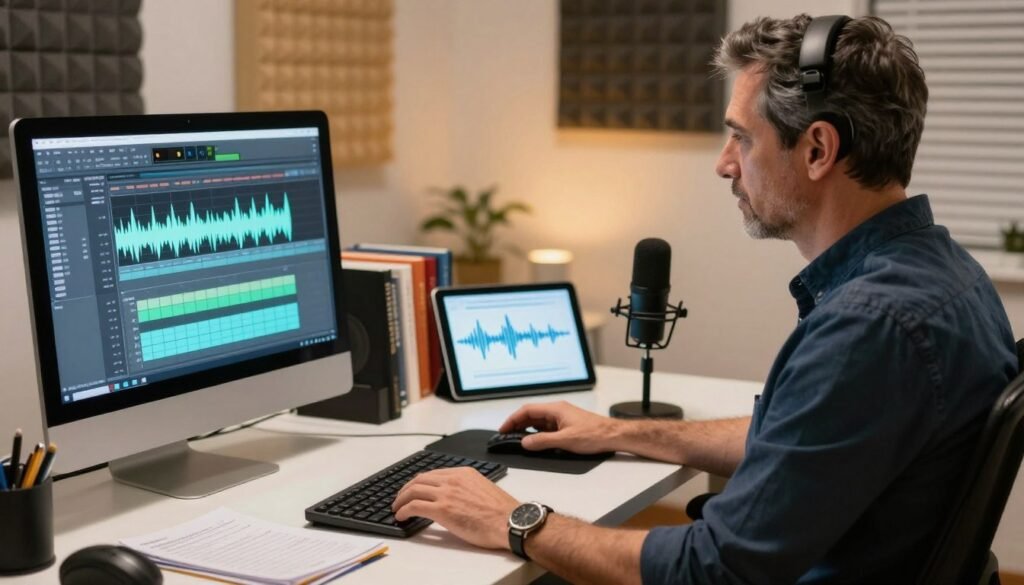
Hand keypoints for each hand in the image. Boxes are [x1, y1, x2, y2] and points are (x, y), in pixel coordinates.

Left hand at [392, 467, 519, 549]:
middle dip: (406, 489)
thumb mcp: (483, 490)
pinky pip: (415, 506)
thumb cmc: (503, 512)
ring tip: (397, 507)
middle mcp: (453, 479)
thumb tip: (458, 499)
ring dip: (401, 499)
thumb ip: (468, 489)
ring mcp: (446, 493)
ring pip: (414, 490)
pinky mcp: (442, 510)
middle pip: (420, 479)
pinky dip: (404, 510)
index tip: (414, 489)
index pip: (434, 473)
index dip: (419, 482)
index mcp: (464, 473)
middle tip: (401, 498)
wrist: (510, 522)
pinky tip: (401, 516)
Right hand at [500, 401, 620, 453]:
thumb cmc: (594, 434)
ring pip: (539, 421)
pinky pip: (547, 427)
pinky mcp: (567, 426)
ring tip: (517, 439)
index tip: (503, 429)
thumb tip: (525, 443)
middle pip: (531, 415)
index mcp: (555, 409)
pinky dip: (537, 433)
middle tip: (506, 436)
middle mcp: (557, 411)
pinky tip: (534, 441)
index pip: (527, 410)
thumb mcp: (565, 441)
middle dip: (517, 424)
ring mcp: (562, 418)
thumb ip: (543, 441)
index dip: (513, 419)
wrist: (613, 436)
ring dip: (527, 429)